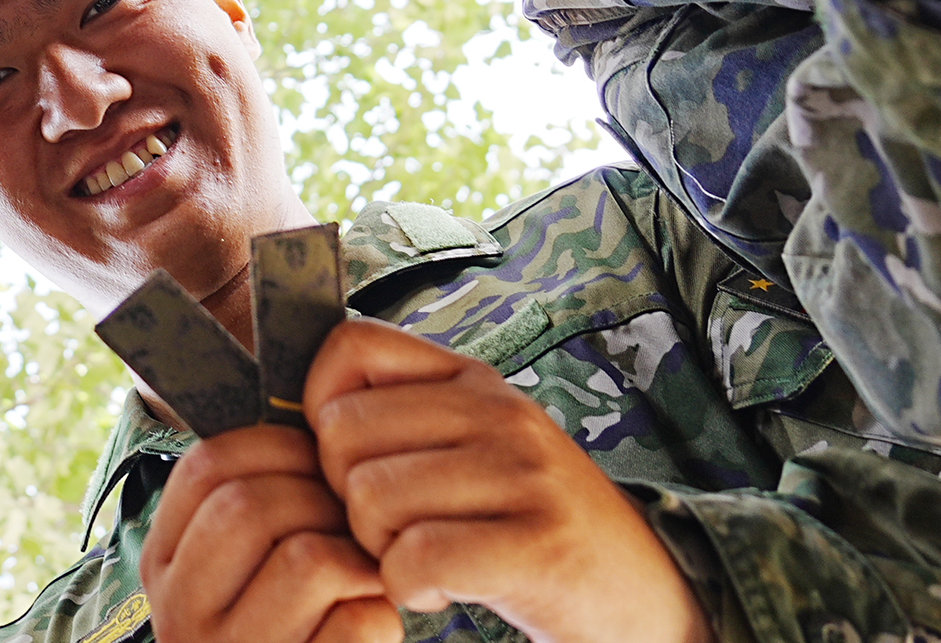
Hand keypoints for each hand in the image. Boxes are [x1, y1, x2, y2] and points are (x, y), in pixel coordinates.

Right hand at [136, 423, 396, 642]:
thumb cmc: (290, 628)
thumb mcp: (245, 568)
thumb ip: (255, 503)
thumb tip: (312, 410)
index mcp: (164, 563)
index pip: (210, 463)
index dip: (280, 448)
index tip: (317, 471)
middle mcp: (181, 612)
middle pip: (256, 503)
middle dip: (324, 503)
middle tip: (350, 531)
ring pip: (310, 556)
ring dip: (358, 562)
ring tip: (362, 582)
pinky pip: (358, 620)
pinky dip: (382, 618)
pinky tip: (368, 632)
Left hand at [308, 319, 712, 642]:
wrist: (641, 594)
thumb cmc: (531, 525)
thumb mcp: (475, 447)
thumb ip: (404, 418)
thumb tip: (299, 411)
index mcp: (475, 378)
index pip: (350, 346)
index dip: (322, 407)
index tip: (349, 461)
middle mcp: (501, 412)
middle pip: (343, 433)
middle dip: (346, 497)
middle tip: (394, 530)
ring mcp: (524, 474)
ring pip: (370, 497)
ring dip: (379, 548)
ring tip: (423, 559)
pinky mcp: (538, 545)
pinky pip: (415, 557)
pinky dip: (410, 587)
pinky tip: (440, 591)